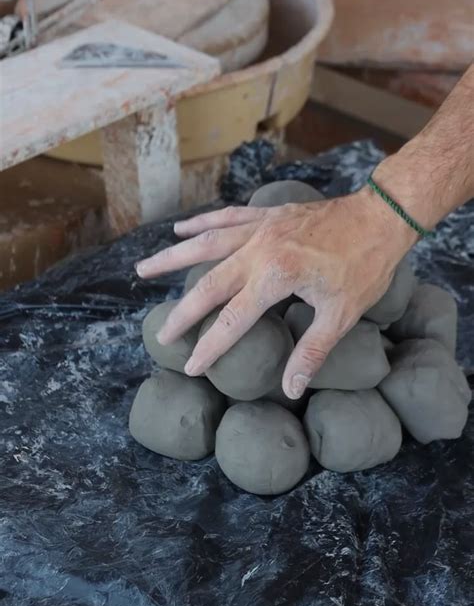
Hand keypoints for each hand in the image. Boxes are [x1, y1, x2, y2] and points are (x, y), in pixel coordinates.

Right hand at [136, 184, 414, 398]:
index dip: (209, 347)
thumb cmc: (364, 266)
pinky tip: (180, 229)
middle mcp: (259, 250)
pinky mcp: (266, 216)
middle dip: (182, 313)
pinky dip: (201, 223)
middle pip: (208, 285)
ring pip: (205, 244)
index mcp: (275, 277)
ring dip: (172, 258)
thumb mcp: (341, 315)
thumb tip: (291, 389)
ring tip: (142, 269)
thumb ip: (311, 352)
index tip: (190, 367)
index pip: (232, 321)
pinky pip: (225, 218)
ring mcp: (260, 229)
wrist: (380, 216)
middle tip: (161, 335)